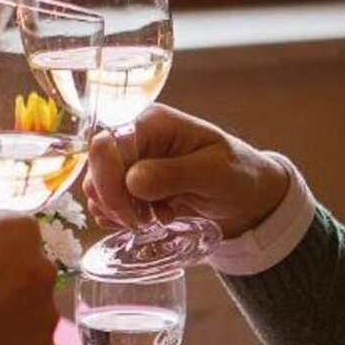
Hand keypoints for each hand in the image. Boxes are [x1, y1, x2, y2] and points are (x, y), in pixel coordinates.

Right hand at [83, 104, 289, 239]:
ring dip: (120, 212)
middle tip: (147, 221)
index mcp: (153, 123)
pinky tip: (152, 219)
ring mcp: (131, 163)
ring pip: (96, 189)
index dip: (109, 182)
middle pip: (95, 169)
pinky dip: (122, 218)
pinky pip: (106, 204)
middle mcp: (135, 138)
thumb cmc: (239, 176)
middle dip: (115, 202)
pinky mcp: (130, 186)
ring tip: (157, 218)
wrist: (249, 198)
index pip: (107, 144)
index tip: (133, 214)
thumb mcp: (215, 174)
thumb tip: (132, 180)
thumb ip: (174, 174)